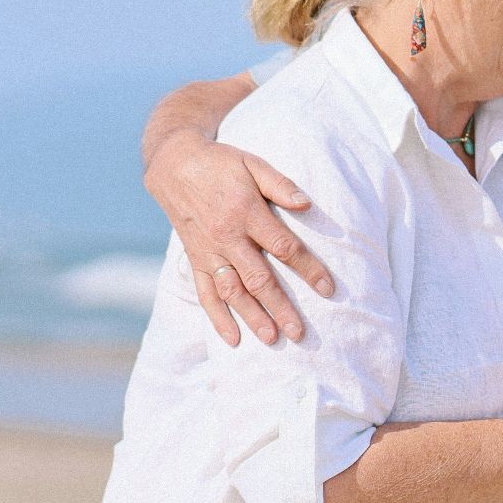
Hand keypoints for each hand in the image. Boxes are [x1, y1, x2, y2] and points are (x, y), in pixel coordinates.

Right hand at [144, 128, 331, 346]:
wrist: (173, 164)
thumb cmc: (222, 163)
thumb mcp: (253, 163)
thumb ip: (280, 185)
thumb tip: (307, 205)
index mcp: (246, 212)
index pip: (284, 247)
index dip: (308, 269)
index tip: (329, 289)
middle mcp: (227, 237)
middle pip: (258, 278)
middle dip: (281, 307)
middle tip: (300, 332)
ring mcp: (209, 251)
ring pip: (232, 290)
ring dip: (252, 316)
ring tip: (272, 339)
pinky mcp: (195, 259)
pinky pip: (205, 292)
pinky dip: (217, 316)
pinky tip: (232, 338)